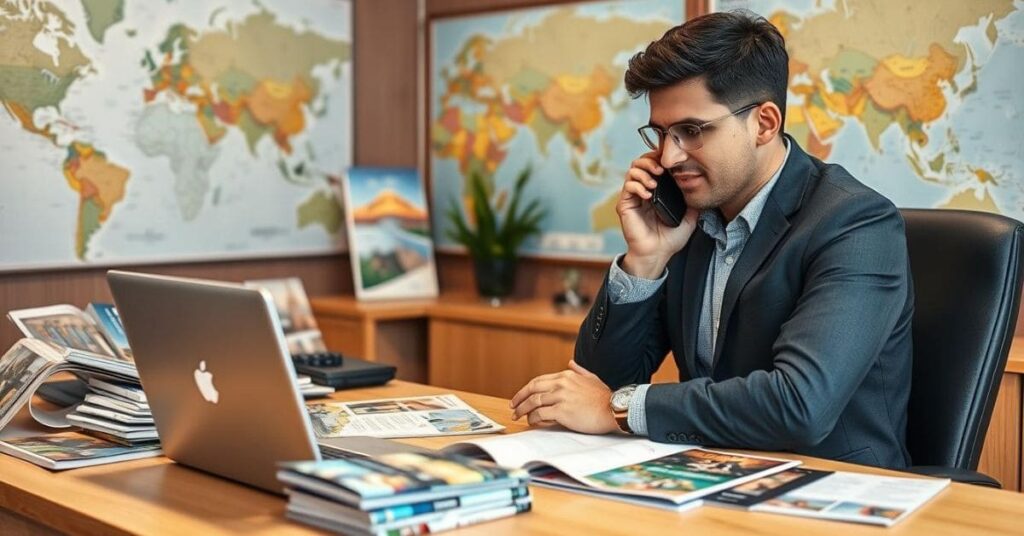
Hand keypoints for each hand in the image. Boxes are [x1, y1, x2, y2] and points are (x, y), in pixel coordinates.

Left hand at [509, 361, 618, 434]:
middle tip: (513, 407)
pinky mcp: (562, 411)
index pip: (538, 381)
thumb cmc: (605, 397)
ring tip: (519, 416)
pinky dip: (533, 419)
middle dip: (519, 398)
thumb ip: (579, 370)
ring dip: (523, 410)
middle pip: (532, 389)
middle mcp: (561, 384)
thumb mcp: (591, 378)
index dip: (526, 389)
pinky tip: (532, 422)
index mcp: (566, 375)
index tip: (519, 397)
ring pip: (533, 402)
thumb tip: (570, 363)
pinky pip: (541, 414)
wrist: (614, 409)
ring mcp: (561, 397)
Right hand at [618, 151, 698, 277]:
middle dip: (650, 161)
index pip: (653, 166)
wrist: (658, 254)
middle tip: (661, 169)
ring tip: (655, 182)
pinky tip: (648, 194)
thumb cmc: (670, 239)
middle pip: (640, 164)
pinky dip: (637, 186)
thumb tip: (702, 188)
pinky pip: (627, 187)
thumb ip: (693, 202)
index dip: (659, 159)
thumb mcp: (689, 217)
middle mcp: (642, 192)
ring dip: (644, 172)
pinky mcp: (625, 206)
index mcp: (656, 192)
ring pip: (631, 171)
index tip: (669, 160)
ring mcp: (633, 198)